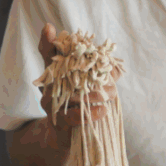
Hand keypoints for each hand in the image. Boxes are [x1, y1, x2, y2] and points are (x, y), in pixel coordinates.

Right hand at [37, 23, 118, 148]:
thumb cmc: (77, 106)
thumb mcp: (86, 87)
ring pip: (72, 95)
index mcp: (55, 75)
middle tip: (108, 75)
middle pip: (63, 74)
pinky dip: (90, 114)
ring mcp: (53, 106)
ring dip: (95, 94)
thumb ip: (98, 74)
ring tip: (111, 94)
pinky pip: (73, 118)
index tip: (50, 28)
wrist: (63, 137)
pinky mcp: (60, 125)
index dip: (48, 42)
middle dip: (87, 72)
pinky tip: (103, 111)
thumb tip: (117, 66)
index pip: (49, 55)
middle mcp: (50, 88)